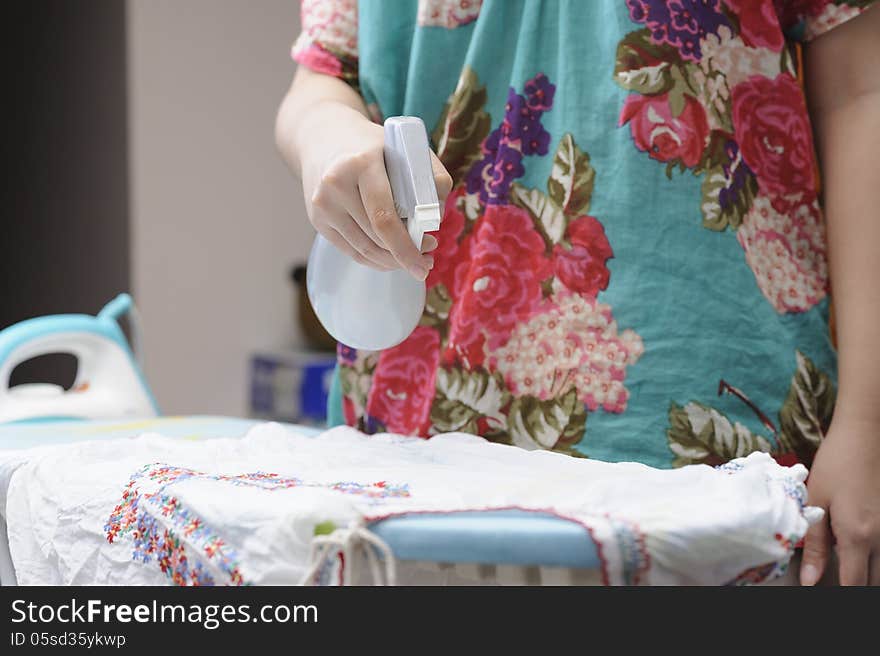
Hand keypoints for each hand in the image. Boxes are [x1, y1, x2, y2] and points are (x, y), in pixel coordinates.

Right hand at [298, 102, 451, 278]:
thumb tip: (437, 218)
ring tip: (411, 259)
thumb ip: (431, 177)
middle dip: (404, 255)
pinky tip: (390, 258)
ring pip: (363, 250)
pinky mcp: (317, 219)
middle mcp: (335, 185)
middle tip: (426, 260)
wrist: (323, 136)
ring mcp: (322, 205)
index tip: (426, 264)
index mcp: (361, 164)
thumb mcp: (405, 147)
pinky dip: (374, 259)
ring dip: (391, 261)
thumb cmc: (372, 146)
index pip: (383, 217)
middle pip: (374, 238)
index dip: (406, 247)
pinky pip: (351, 251)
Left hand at [800, 415, 879, 584]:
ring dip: (868, 574)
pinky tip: (861, 550)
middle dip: (856, 586)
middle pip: (873, 583)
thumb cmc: (836, 465)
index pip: (854, 584)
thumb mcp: (816, 502)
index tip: (824, 594)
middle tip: (835, 581)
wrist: (866, 436)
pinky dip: (876, 558)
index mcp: (858, 537)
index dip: (841, 595)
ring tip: (847, 567)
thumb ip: (815, 544)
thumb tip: (811, 581)